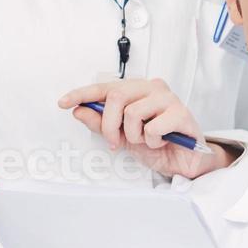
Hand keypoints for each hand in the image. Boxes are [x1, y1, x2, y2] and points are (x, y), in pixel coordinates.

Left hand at [58, 78, 233, 179]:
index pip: (104, 87)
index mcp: (136, 90)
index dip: (82, 93)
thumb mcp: (122, 136)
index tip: (63, 102)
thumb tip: (79, 110)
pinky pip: (153, 127)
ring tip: (146, 140)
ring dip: (134, 135)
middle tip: (114, 141)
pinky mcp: (181, 113)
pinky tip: (161, 141)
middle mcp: (151, 88)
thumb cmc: (156, 143)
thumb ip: (101, 123)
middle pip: (117, 95)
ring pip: (133, 112)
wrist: (184, 161)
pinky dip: (152, 140)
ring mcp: (168, 98)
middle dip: (109, 123)